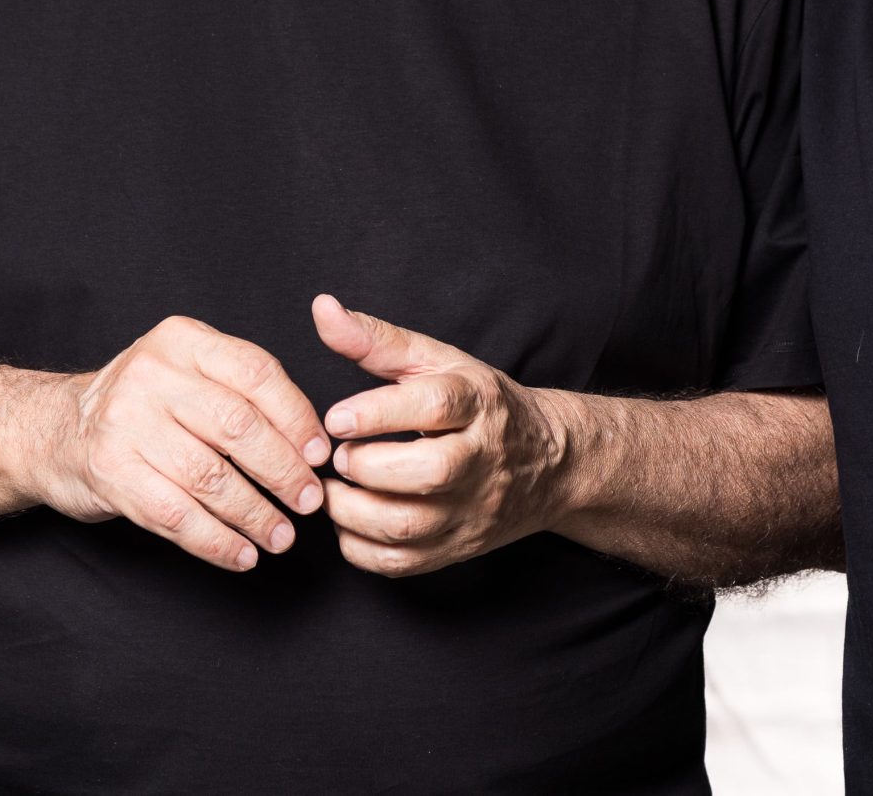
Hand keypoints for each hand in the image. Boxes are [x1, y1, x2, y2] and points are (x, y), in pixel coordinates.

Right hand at [20, 315, 331, 571]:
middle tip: (309, 502)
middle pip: (237, 427)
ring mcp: (126, 423)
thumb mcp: (188, 372)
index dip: (296, 418)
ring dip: (254, 515)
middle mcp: (152, 374)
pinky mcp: (109, 472)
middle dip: (282, 471)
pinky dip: (216, 541)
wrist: (59, 430)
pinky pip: (176, 515)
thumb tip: (312, 445)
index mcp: (183, 340)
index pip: (256, 374)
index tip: (318, 454)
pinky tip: (241, 555)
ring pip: (209, 477)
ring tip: (281, 536)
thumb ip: (242, 392)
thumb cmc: (145, 405)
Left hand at [311, 294, 575, 577]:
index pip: (436, 406)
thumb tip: (322, 309)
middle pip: (429, 471)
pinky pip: (401, 562)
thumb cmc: (482, 406)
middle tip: (340, 455)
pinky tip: (350, 520)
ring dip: (354, 511)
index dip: (380, 413)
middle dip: (368, 466)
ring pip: (411, 525)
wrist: (550, 464)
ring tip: (336, 488)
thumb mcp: (439, 362)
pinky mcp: (459, 548)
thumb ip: (378, 340)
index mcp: (479, 403)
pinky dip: (361, 547)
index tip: (336, 417)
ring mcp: (473, 510)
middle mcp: (483, 458)